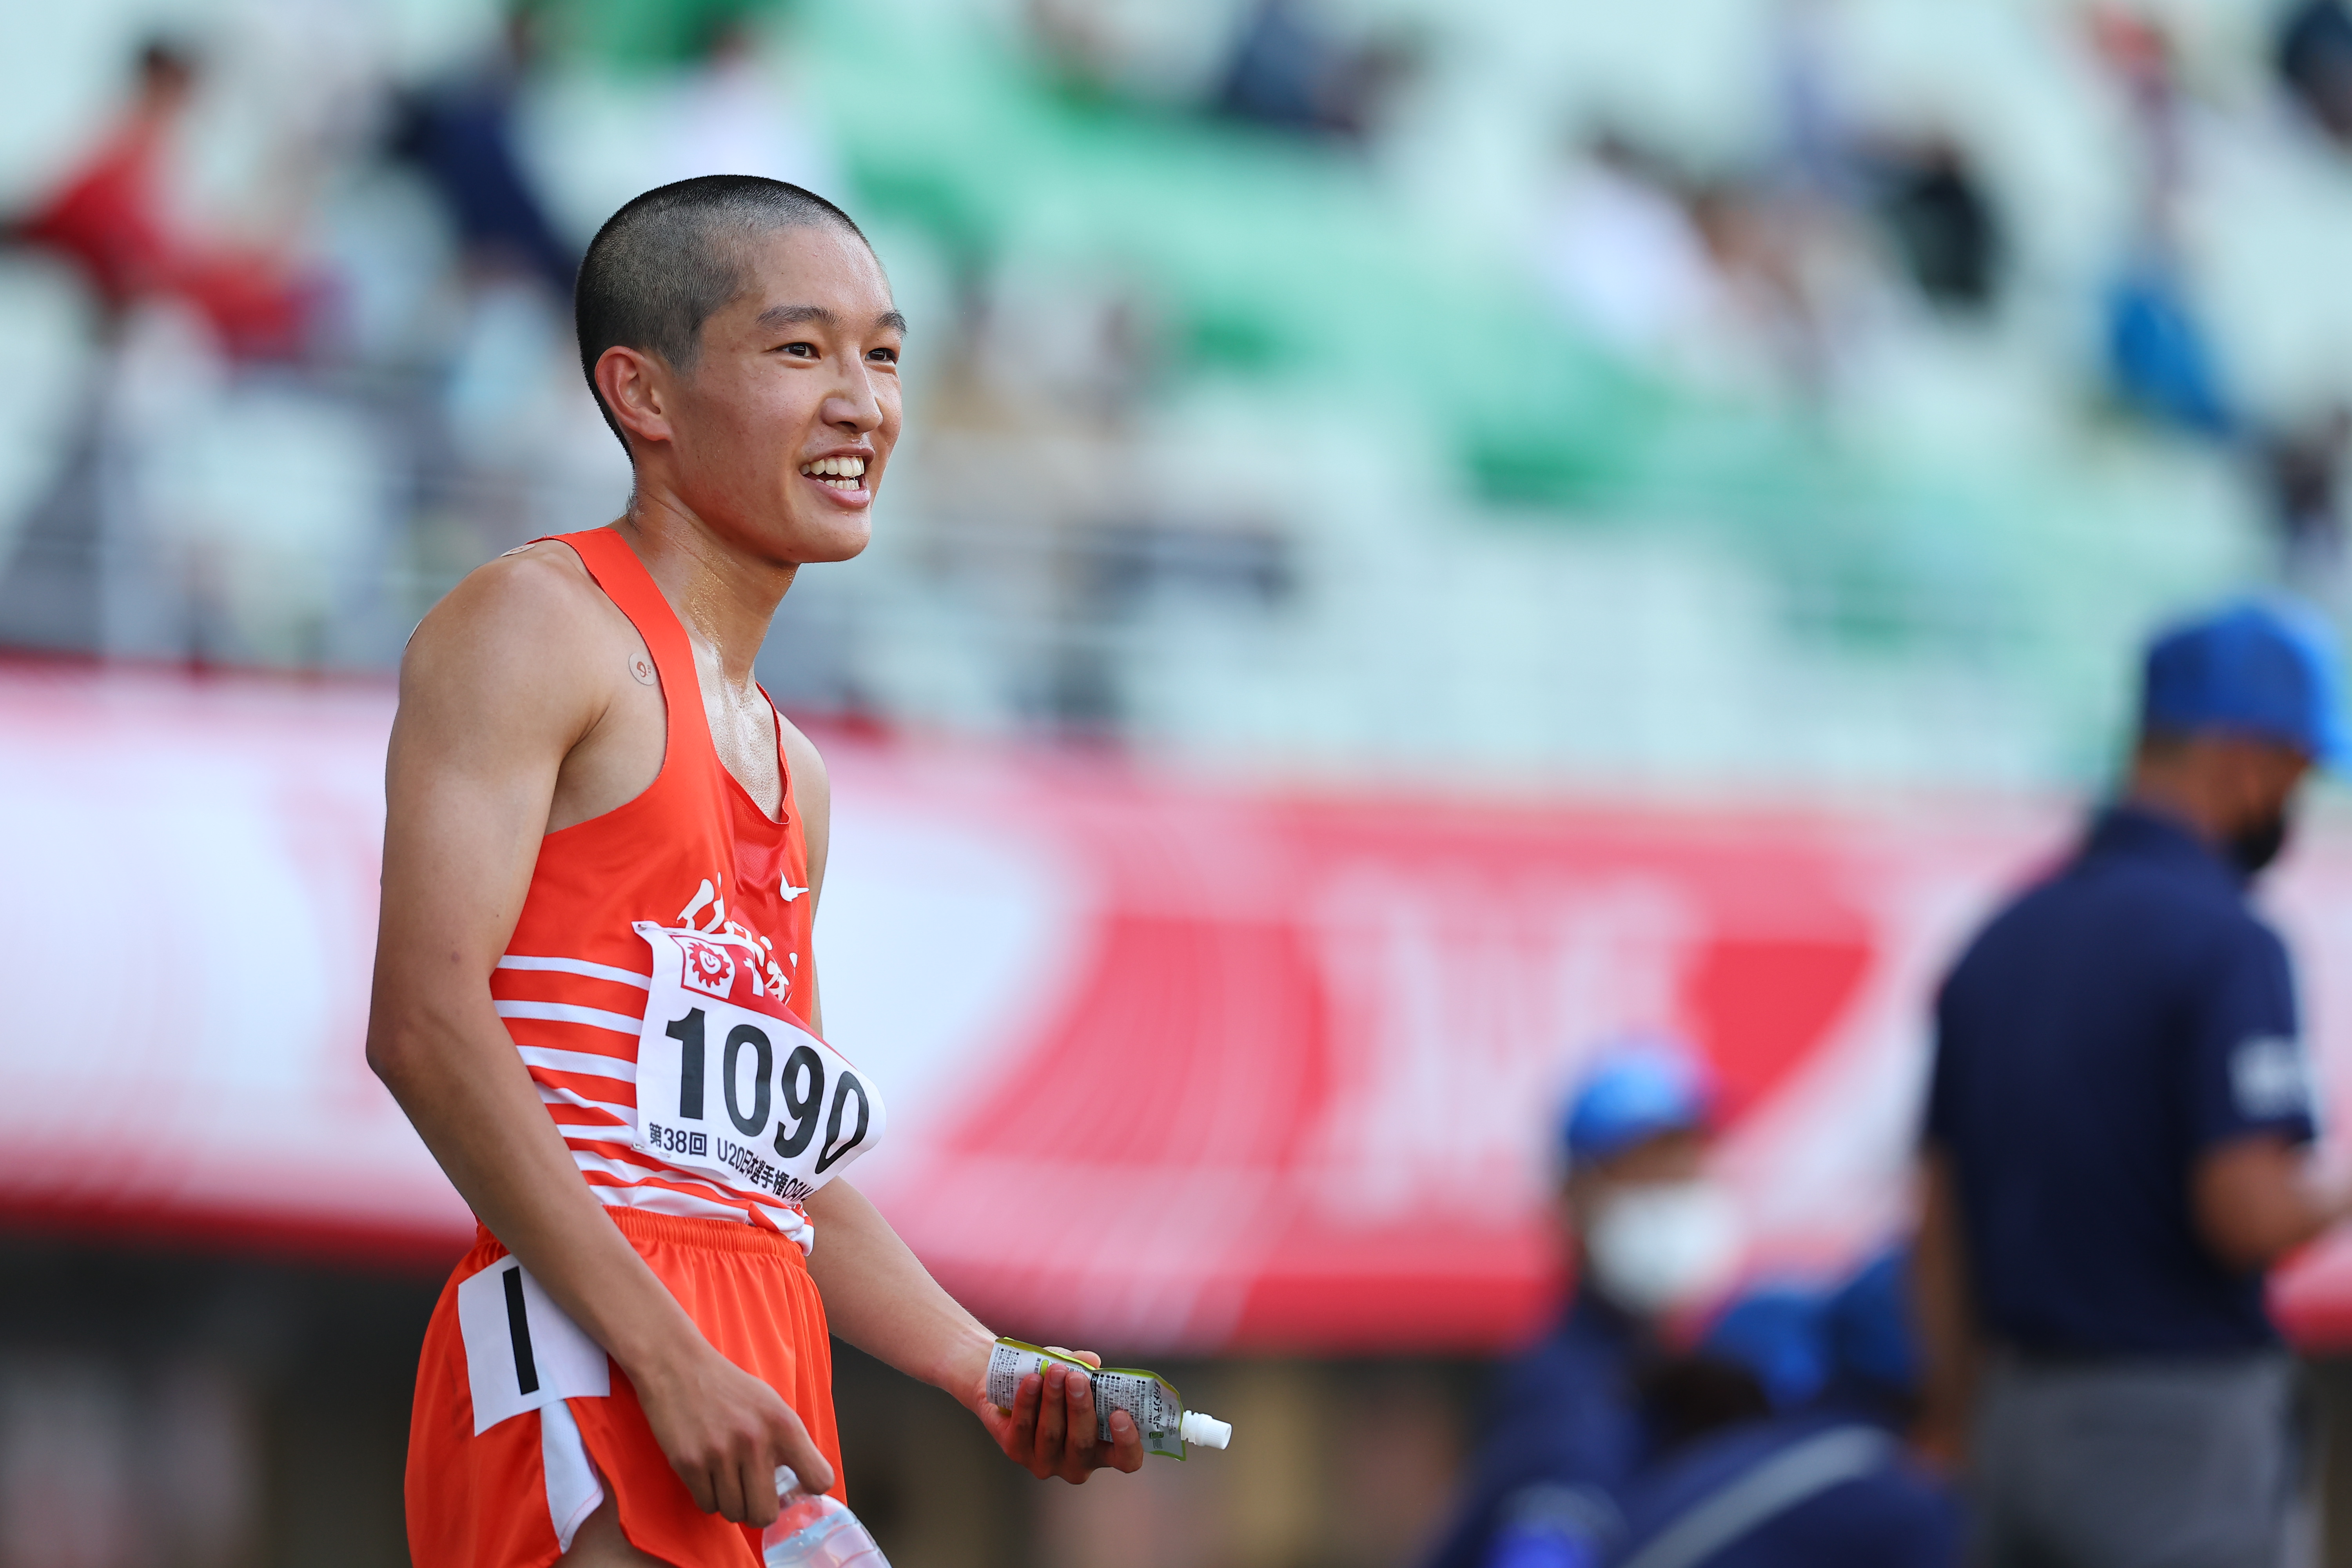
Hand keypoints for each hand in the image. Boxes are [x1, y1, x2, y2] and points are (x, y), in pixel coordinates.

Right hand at [631, 1339, 834, 1526]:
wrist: (678, 1366)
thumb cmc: (727, 1388)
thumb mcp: (771, 1404)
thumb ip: (788, 1442)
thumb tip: (800, 1488)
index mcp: (784, 1425)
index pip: (819, 1479)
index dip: (808, 1491)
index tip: (794, 1489)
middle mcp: (755, 1441)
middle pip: (766, 1514)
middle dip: (758, 1511)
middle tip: (751, 1495)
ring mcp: (721, 1454)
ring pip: (734, 1513)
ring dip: (731, 1503)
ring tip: (726, 1478)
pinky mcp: (689, 1463)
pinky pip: (707, 1505)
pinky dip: (708, 1497)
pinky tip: (707, 1474)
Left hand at [971, 1347, 1144, 1482]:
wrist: (1011, 1385)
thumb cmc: (1056, 1383)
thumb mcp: (1074, 1373)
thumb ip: (1084, 1366)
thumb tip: (1091, 1361)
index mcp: (1103, 1450)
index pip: (1126, 1459)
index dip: (1127, 1442)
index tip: (1119, 1414)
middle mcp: (1076, 1464)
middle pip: (1082, 1443)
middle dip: (1080, 1408)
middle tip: (1076, 1378)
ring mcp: (1045, 1463)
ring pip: (1051, 1434)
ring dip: (1053, 1399)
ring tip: (1054, 1371)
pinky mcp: (1017, 1452)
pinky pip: (1023, 1428)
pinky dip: (1027, 1402)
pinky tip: (1031, 1381)